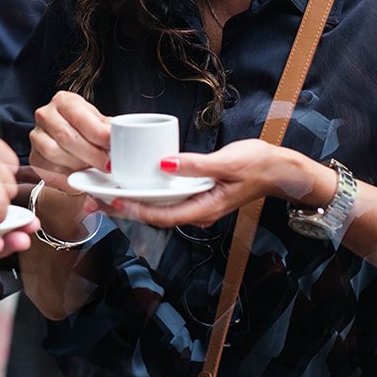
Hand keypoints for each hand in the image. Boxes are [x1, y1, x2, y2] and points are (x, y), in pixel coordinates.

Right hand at [28, 91, 109, 193]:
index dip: (97, 133)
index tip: (113, 145)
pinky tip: (79, 175)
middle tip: (108, 165)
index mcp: (64, 101)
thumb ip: (109, 128)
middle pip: (66, 136)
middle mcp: (45, 114)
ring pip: (55, 153)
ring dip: (79, 164)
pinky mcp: (34, 157)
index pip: (79, 116)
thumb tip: (123, 135)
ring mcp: (36, 136)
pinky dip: (67, 175)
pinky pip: (48, 169)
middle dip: (91, 154)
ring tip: (94, 169)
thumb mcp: (99, 123)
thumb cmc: (86, 131)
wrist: (68, 145)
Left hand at [103, 140, 310, 228]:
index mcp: (203, 209)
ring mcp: (196, 204)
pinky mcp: (197, 194)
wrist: (282, 170)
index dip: (133, 210)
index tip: (111, 201)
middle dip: (123, 209)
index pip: (160, 215)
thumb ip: (196, 165)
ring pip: (157, 207)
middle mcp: (196, 211)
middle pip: (152, 215)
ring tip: (104, 194)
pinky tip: (134, 184)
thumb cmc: (259, 165)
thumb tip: (164, 164)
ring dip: (131, 201)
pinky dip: (147, 193)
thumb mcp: (227, 162)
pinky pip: (166, 198)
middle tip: (93, 200)